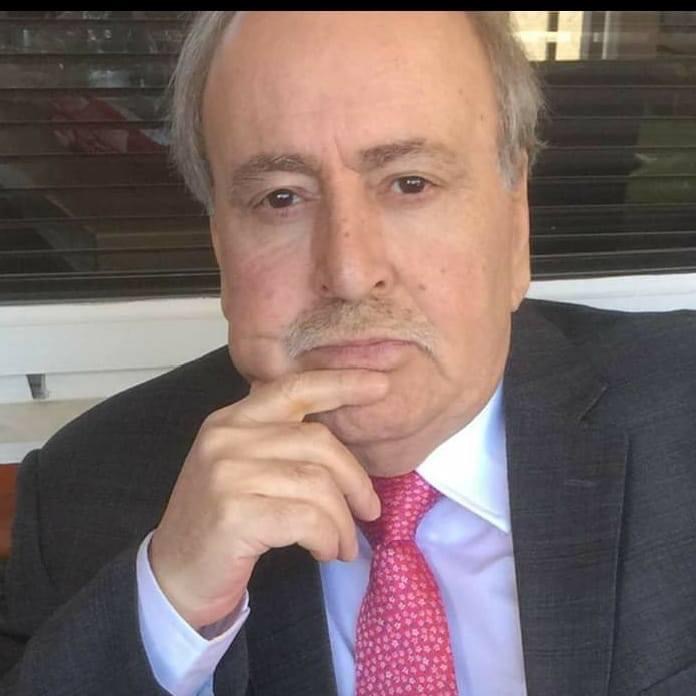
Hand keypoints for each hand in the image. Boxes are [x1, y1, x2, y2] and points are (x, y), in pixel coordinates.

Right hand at [148, 369, 386, 629]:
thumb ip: (279, 442)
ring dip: (343, 521)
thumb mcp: (242, 467)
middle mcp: (227, 437)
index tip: (380, 385)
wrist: (174, 577)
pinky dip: (328, 538)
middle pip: (318, 442)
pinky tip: (325, 551)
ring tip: (343, 544)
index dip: (341, 384)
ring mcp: (227, 474)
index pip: (294, 389)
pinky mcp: (235, 514)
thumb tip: (344, 437)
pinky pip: (308, 519)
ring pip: (318, 484)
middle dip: (355, 479)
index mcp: (231, 419)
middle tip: (369, 510)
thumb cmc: (220, 521)